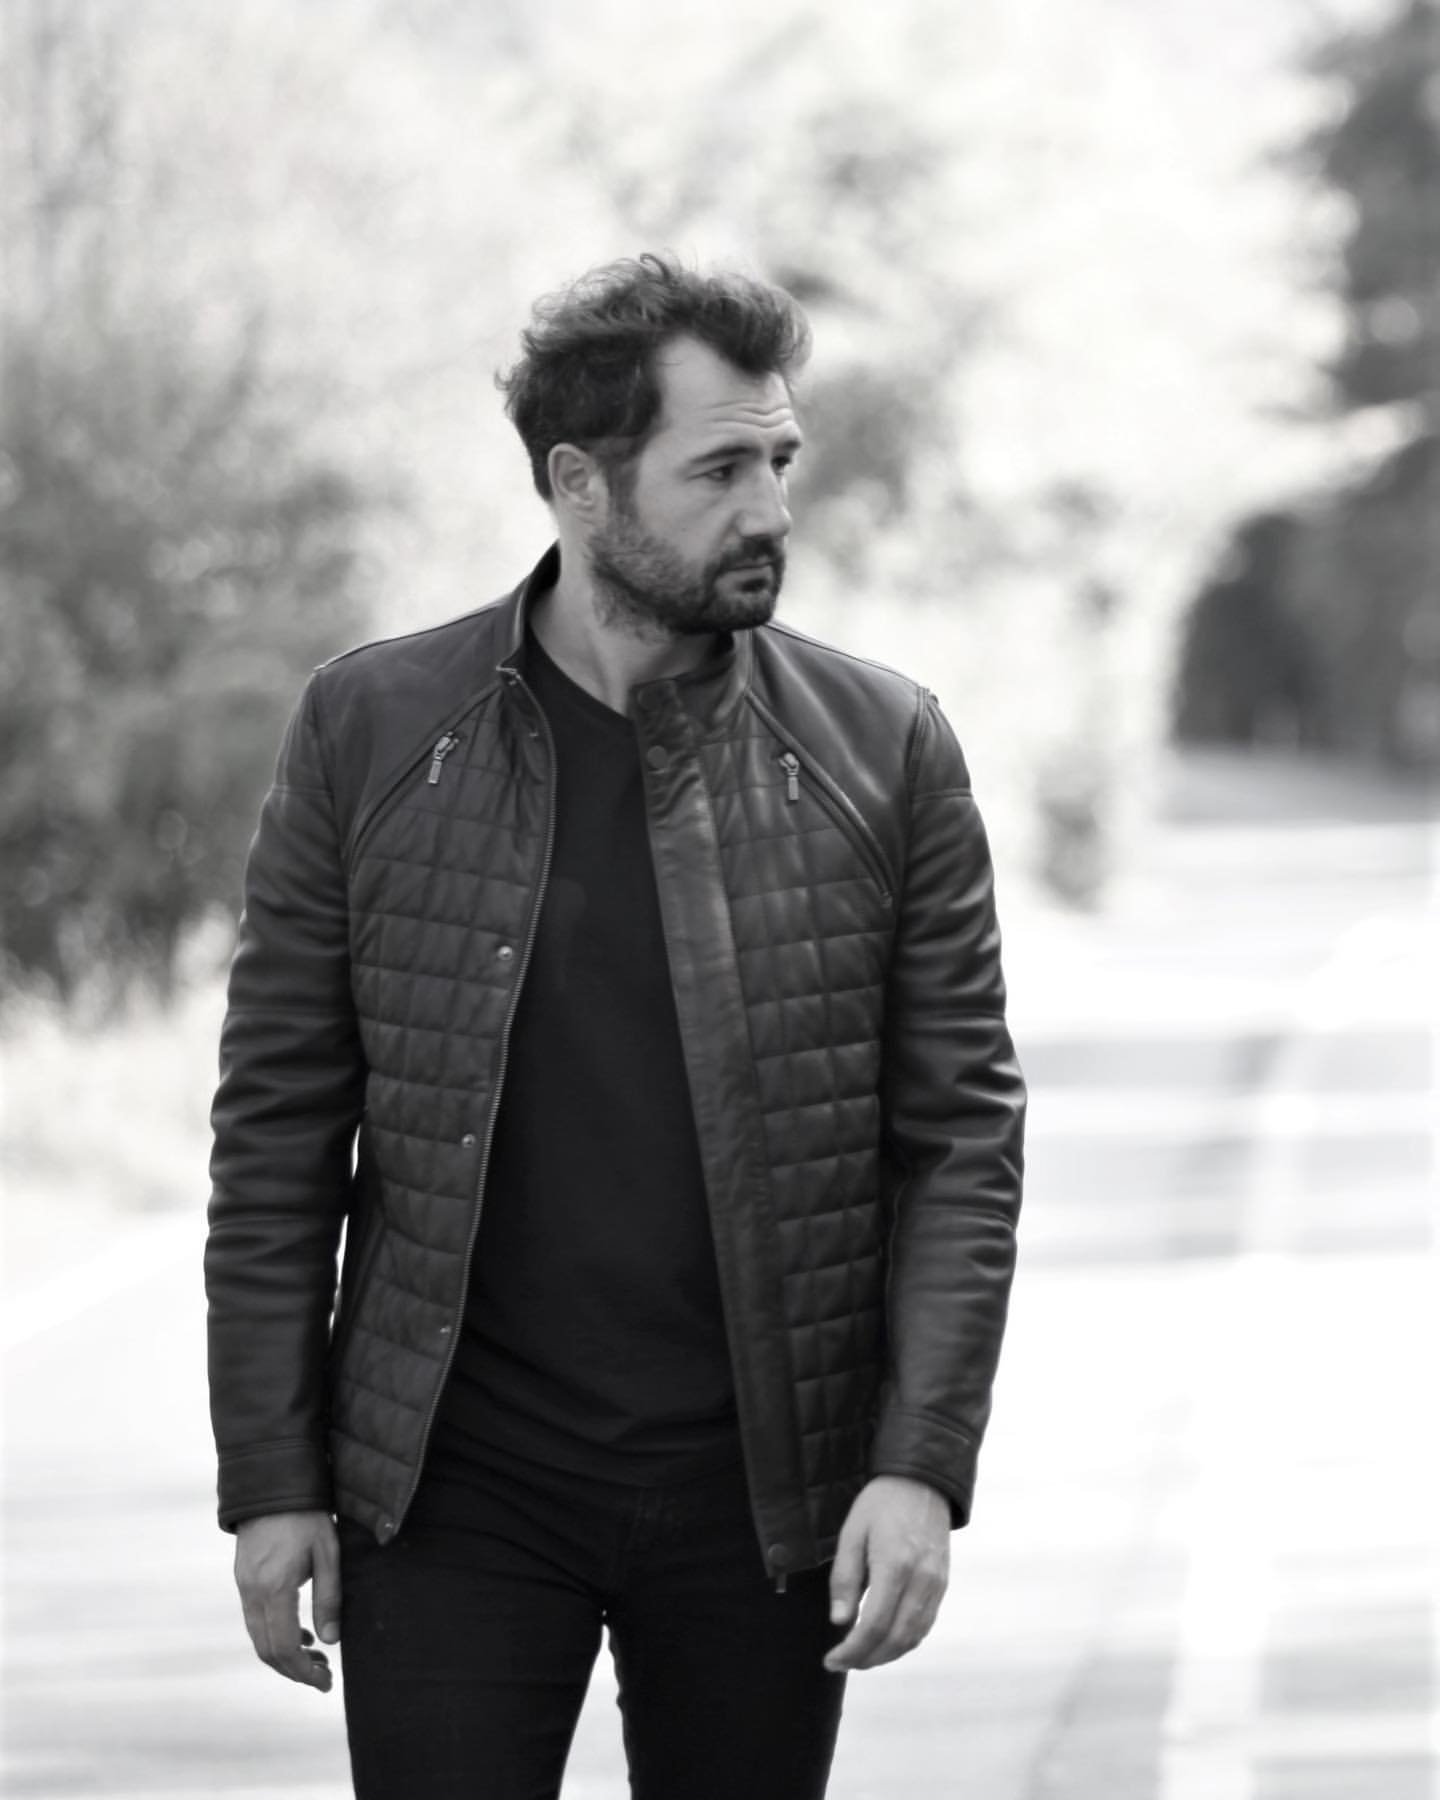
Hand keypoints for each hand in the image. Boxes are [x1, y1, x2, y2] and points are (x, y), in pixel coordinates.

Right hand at [234, 1510, 340, 1690]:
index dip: (303, 1672)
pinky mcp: (243, 1578)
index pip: (283, 1647)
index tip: (325, 1682)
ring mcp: (244, 1585)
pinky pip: (255, 1619)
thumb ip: (329, 1597)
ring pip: (258, 1638)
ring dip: (284, 1655)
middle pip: (266, 1650)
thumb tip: (330, 1641)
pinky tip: (299, 1632)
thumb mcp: (328, 1553)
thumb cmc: (307, 1515)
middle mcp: (252, 1591)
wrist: (273, 1483)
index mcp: (274, 1587)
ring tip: (316, 1658)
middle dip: (294, 1670)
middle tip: (323, 1676)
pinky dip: (275, 1635)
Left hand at [823, 1475, 949, 1672]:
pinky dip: (904, 1641)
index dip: (852, 1650)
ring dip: (886, 1655)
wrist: (922, 1482)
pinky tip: (884, 1640)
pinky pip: (924, 1625)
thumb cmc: (880, 1504)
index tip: (831, 1660)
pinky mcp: (942, 1585)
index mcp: (896, 1565)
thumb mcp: (852, 1532)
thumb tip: (840, 1621)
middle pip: (896, 1639)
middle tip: (842, 1662)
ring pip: (913, 1637)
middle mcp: (921, 1580)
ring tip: (860, 1656)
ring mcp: (936, 1584)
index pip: (874, 1625)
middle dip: (866, 1659)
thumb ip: (845, 1578)